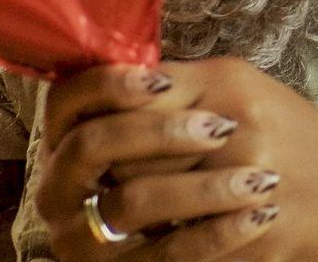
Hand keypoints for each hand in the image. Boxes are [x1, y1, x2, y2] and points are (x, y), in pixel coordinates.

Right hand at [36, 61, 280, 259]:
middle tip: (222, 128)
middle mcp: (57, 190)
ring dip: (201, 189)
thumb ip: (155, 101)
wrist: (224, 240)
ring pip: (132, 203)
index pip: (64, 101)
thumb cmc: (184, 168)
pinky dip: (217, 233)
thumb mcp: (161, 129)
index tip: (162, 80)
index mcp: (62, 141)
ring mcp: (80, 239)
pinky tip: (259, 215)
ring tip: (259, 178)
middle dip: (157, 132)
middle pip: (91, 146)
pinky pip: (168, 255)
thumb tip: (162, 73)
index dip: (107, 85)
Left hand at [39, 58, 317, 261]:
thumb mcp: (256, 98)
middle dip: (97, 167)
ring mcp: (241, 176)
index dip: (98, 114)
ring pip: (136, 196)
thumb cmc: (308, 152)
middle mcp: (233, 121)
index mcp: (228, 80)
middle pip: (124, 140)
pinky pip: (172, 241)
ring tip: (116, 217)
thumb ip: (193, 90)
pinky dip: (153, 245)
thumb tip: (118, 91)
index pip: (132, 88)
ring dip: (117, 213)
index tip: (83, 131)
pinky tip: (151, 243)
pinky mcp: (248, 227)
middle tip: (88, 183)